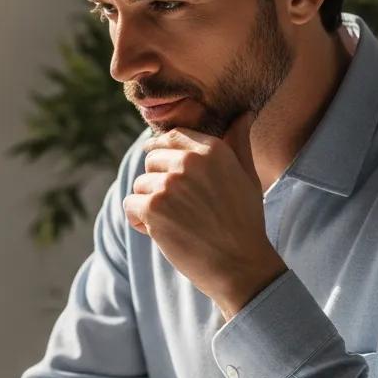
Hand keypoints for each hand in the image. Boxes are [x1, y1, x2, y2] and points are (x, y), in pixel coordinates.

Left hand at [123, 114, 285, 319]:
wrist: (240, 264)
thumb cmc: (245, 222)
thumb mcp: (247, 176)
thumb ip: (238, 143)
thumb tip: (244, 113)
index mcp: (211, 149)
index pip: (172, 137)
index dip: (163, 152)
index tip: (164, 169)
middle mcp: (189, 161)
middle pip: (151, 161)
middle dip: (158, 183)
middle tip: (179, 208)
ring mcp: (168, 184)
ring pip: (140, 185)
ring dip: (149, 205)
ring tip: (174, 223)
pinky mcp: (153, 208)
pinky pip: (130, 205)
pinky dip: (139, 221)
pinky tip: (161, 233)